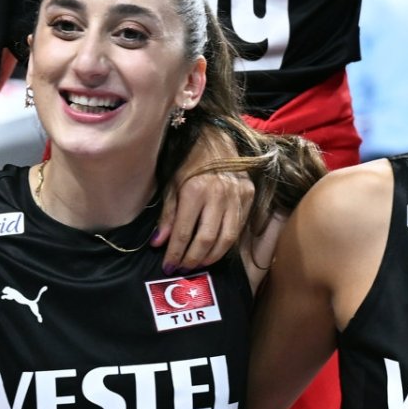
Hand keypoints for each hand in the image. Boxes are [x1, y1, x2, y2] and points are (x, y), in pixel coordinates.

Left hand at [157, 154, 255, 272]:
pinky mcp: (249, 196)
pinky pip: (239, 227)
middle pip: (207, 238)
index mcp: (195, 190)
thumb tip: (159, 243)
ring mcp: (237, 196)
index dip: (175, 253)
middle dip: (193, 258)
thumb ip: (167, 216)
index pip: (184, 231)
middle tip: (183, 269)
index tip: (168, 266)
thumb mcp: (171, 185)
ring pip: (227, 237)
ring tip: (199, 263)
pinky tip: (215, 249)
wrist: (216, 139)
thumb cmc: (189, 162)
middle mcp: (218, 195)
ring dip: (212, 256)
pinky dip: (227, 243)